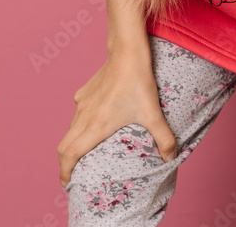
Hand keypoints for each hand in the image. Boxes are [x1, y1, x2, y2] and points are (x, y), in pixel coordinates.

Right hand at [57, 44, 176, 188]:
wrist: (127, 50)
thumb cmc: (137, 80)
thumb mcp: (152, 112)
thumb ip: (163, 137)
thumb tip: (172, 158)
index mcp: (95, 125)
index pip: (69, 154)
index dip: (65, 172)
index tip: (68, 184)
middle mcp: (84, 115)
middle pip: (64, 145)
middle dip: (65, 163)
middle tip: (75, 175)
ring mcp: (83, 102)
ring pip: (70, 129)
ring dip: (72, 143)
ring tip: (85, 153)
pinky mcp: (85, 91)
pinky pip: (77, 113)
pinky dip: (79, 125)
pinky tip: (94, 123)